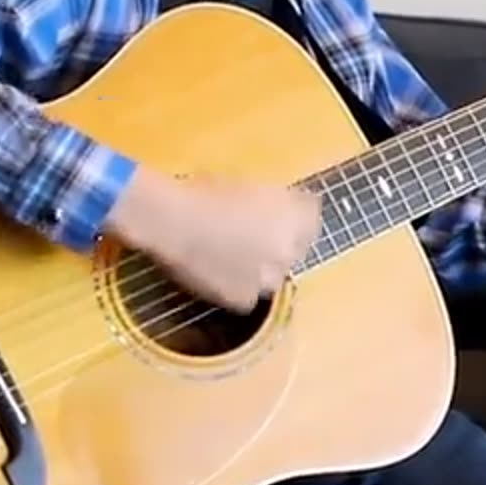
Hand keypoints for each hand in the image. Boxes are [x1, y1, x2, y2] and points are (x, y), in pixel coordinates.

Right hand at [104, 167, 320, 312]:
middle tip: (253, 236)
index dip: (294, 215)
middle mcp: (291, 249)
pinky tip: (220, 272)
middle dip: (281, 243)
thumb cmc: (205, 192)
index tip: (280, 215)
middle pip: (297, 248)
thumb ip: (277, 201)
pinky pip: (250, 296)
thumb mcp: (251, 185)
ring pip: (275, 275)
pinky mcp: (246, 300)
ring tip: (233, 255)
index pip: (311, 216)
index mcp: (297, 216)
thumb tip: (283, 209)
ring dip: (263, 268)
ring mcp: (270, 278)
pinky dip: (240, 287)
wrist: (173, 220)